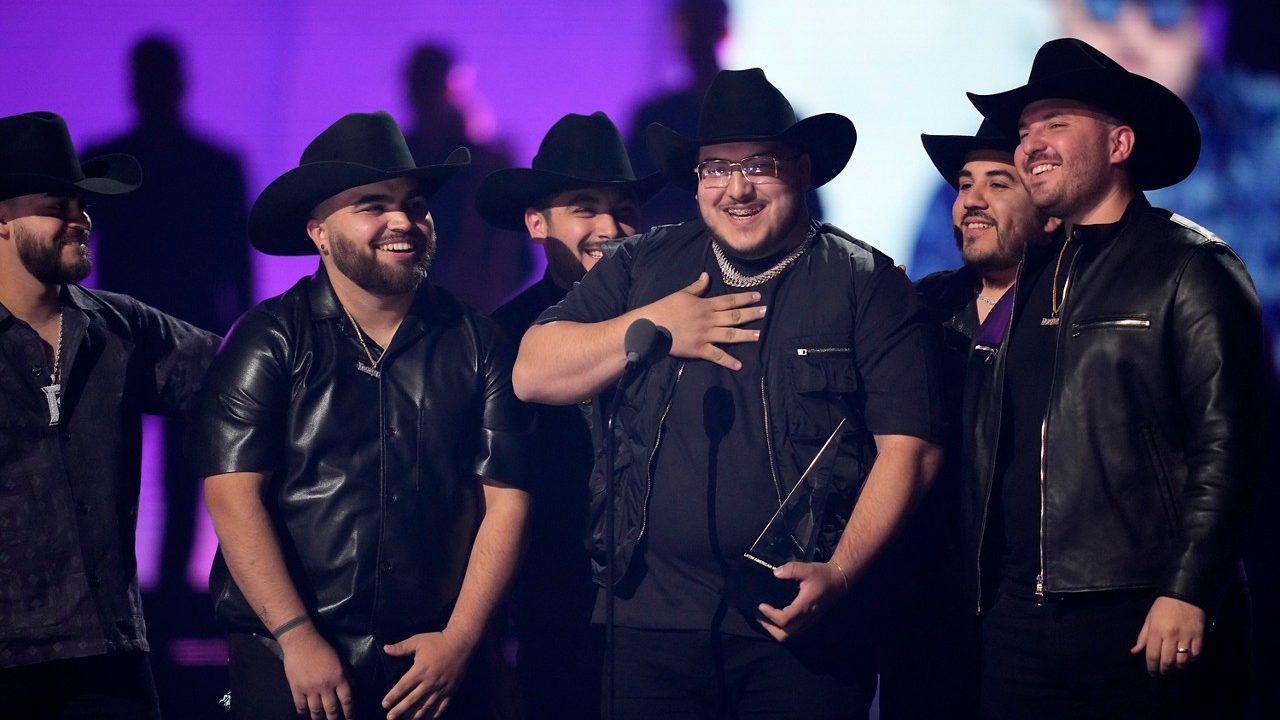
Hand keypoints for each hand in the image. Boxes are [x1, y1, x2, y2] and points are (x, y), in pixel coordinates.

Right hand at [278, 625, 354, 719]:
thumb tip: (353, 687)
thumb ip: (346, 674)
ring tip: (321, 719)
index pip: (346, 700)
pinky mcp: (296, 689)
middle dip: (334, 718)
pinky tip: (305, 712)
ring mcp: (310, 689)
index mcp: (338, 678)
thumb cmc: (322, 648)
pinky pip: (301, 706)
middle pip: (331, 709)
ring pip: (316, 711)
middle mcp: (325, 686)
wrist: (301, 641)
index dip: (349, 712)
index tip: (350, 718)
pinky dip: (303, 711)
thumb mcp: (339, 660)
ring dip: (319, 717)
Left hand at [381, 631, 474, 719]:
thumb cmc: (438, 641)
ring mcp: (441, 688)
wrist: (461, 643)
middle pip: (412, 700)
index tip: (384, 704)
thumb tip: (385, 649)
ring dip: (415, 715)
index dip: (393, 696)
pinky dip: (434, 714)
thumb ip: (402, 647)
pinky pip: (441, 706)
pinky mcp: (451, 690)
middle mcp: (430, 682)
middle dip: (400, 710)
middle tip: (390, 717)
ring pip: (426, 706)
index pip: (403, 686)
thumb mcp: (418, 641)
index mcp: (420, 670)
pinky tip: (427, 719)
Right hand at [642, 273, 763, 369]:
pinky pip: (716, 356)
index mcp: (705, 305)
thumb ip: (697, 287)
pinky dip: (728, 361)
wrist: (651, 326)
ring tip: (760, 335)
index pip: (729, 300)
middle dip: (751, 314)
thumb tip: (707, 275)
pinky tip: (739, 366)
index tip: (758, 296)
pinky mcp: (699, 350)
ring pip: (730, 335)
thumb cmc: (665, 308)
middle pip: (734, 316)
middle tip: (766, 312)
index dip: (744, 298)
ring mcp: (705, 335)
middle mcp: (709, 319)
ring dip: (746, 335)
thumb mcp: (682, 294)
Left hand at [755, 560, 848, 641]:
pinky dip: (783, 629)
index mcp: (805, 606)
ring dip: (775, 630)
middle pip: (785, 635)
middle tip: (759, 616)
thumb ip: (791, 569)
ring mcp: (809, 622)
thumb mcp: (807, 568)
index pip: (784, 619)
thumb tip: (775, 573)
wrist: (839, 581)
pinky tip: (776, 618)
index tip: (761, 606)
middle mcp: (807, 618)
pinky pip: (794, 632)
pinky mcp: (810, 621)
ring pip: (790, 636)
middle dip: (769, 628)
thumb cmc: (823, 575)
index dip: (770, 615)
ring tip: (765, 618)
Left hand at [1130, 595, 1205, 674]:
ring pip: (1183, 661)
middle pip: (1168, 661)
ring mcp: (1186, 636)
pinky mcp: (1199, 636)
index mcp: (1156, 631)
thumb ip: (1143, 637)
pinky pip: (1196, 655)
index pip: (1153, 655)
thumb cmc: (1163, 607)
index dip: (1152, 667)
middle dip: (1164, 670)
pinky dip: (1191, 661)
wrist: (1185, 595)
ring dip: (1178, 669)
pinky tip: (1186, 661)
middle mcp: (1171, 635)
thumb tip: (1135, 651)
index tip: (1152, 672)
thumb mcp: (1149, 619)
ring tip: (1174, 669)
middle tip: (1163, 672)